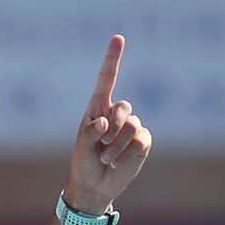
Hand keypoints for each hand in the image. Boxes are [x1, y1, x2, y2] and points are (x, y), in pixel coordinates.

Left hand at [64, 35, 150, 214]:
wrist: (95, 186)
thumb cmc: (84, 162)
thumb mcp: (81, 147)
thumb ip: (90, 132)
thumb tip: (105, 121)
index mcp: (99, 108)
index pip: (107, 79)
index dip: (113, 59)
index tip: (118, 38)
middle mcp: (117, 113)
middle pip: (123, 107)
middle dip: (112, 128)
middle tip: (101, 146)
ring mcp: (132, 126)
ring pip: (131, 126)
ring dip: (116, 146)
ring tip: (106, 158)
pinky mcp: (142, 141)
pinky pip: (140, 140)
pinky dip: (126, 154)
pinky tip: (117, 163)